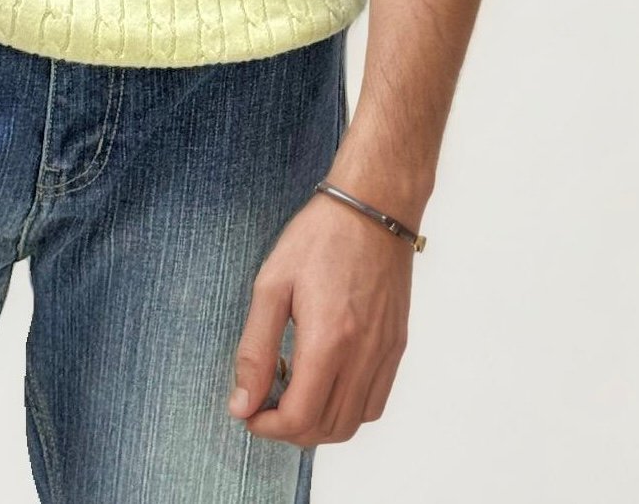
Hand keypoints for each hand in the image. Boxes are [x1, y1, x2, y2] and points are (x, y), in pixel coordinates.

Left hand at [228, 188, 413, 448]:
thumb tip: (242, 403)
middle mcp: (362, 354)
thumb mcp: (271, 285)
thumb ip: (255, 350)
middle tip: (266, 404)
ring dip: (318, 425)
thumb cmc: (319, 237)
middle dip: (289, 430)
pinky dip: (347, 410)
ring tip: (294, 393)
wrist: (373, 207)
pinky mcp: (396, 346)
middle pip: (327, 430)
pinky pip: (374, 403)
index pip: (300, 418)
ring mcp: (384, 353)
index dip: (267, 427)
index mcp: (328, 339)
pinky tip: (325, 383)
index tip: (249, 412)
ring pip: (353, 423)